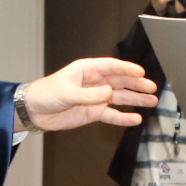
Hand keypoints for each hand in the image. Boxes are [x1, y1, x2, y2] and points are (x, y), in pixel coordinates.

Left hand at [19, 56, 160, 130]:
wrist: (34, 111)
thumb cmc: (46, 93)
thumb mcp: (67, 92)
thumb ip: (89, 94)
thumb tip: (109, 93)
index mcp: (87, 69)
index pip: (112, 67)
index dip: (127, 69)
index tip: (140, 73)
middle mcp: (94, 82)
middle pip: (120, 82)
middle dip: (136, 85)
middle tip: (152, 88)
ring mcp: (95, 98)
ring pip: (119, 97)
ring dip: (135, 99)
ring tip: (151, 101)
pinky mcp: (93, 112)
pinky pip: (111, 114)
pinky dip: (122, 117)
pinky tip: (135, 118)